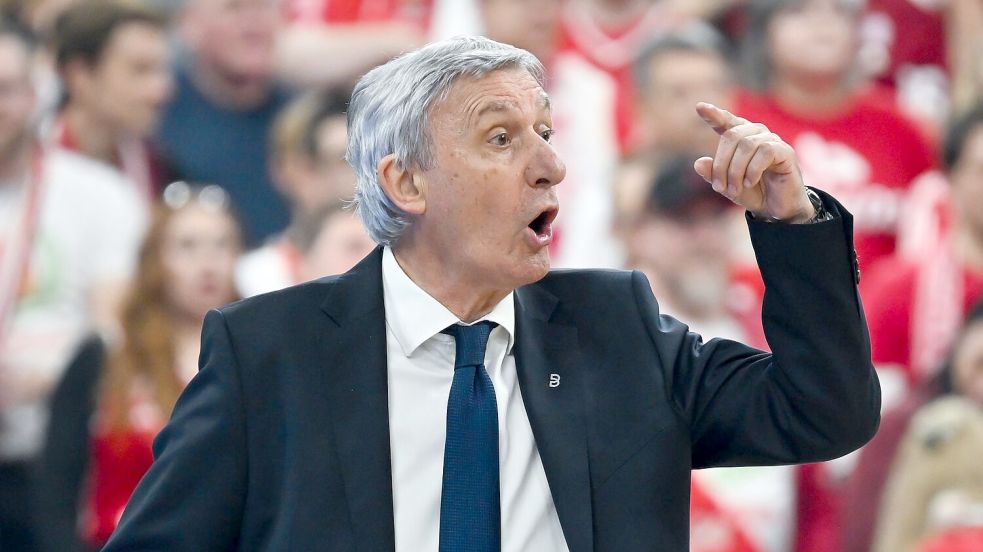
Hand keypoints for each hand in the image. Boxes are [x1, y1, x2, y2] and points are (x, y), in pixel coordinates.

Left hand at [693, 102, 815, 222]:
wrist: (776, 209)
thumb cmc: (752, 192)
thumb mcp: (726, 186)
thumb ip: (712, 174)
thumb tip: (698, 163)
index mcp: (740, 138)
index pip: (726, 122)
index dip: (714, 115)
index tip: (700, 107)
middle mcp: (756, 134)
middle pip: (731, 136)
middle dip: (721, 164)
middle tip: (719, 187)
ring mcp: (772, 140)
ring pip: (747, 145)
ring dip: (736, 171)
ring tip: (735, 189)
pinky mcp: (785, 151)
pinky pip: (765, 151)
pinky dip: (753, 169)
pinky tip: (750, 182)